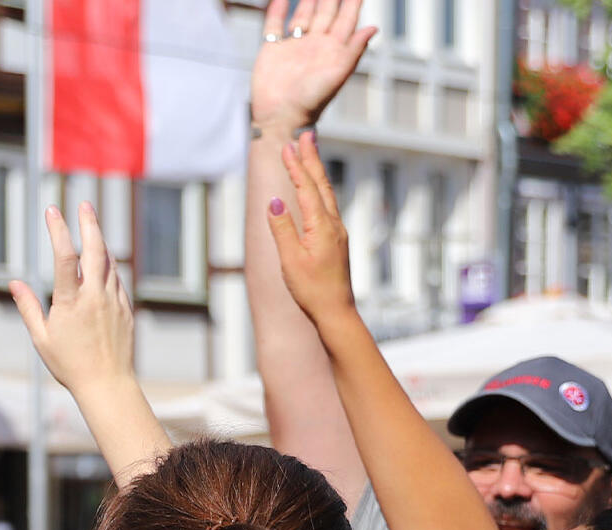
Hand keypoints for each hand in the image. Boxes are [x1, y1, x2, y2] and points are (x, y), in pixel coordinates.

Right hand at [12, 203, 136, 394]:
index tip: (51, 210)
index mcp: (71, 302)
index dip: (58, 229)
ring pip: (109, 262)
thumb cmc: (69, 365)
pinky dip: (110, 264)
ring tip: (92, 225)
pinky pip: (118, 279)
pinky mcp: (126, 309)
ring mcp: (114, 301)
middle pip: (95, 249)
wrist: (108, 385)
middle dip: (89, 223)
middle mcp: (95, 296)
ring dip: (100, 241)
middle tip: (84, 204)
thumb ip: (28, 307)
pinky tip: (104, 259)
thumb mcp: (41, 338)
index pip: (64, 256)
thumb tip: (14, 283)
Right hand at [252, 0, 376, 129]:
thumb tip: (373, 28)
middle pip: (325, 12)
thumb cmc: (312, 101)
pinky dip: (277, 9)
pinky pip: (274, 23)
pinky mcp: (272, 49)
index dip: (352, 3)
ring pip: (303, 15)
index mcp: (333, 50)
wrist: (281, 116)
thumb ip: (354, 50)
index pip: (346, 19)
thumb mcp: (338, 74)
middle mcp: (315, 45)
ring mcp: (294, 45)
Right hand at [265, 132, 353, 316]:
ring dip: (317, 171)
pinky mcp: (336, 239)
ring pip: (326, 193)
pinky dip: (320, 188)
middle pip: (321, 184)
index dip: (296, 166)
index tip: (288, 145)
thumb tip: (275, 200)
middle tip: (306, 135)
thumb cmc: (311, 289)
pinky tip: (317, 188)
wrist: (336, 312)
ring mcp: (337, 231)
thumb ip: (282, 228)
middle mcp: (333, 224)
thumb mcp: (290, 259)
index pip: (306, 188)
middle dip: (311, 159)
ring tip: (311, 153)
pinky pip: (328, 205)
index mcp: (321, 226)